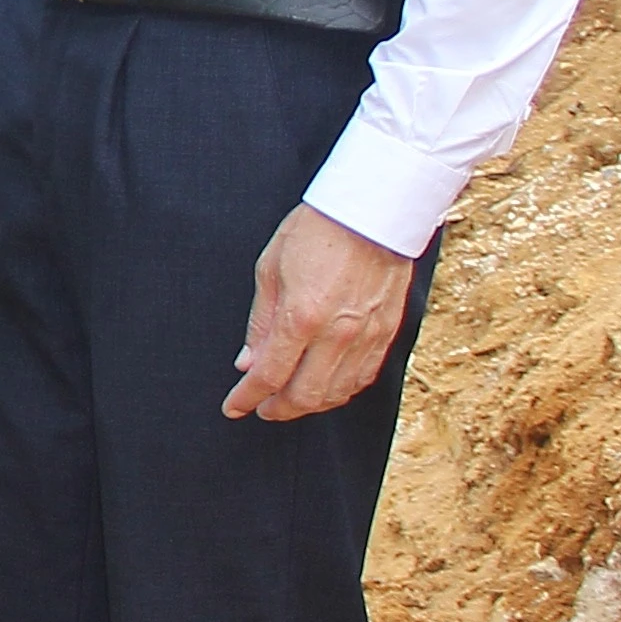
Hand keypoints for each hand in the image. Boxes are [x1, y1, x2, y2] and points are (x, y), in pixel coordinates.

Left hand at [227, 202, 417, 420]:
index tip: (233, 407)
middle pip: (305, 396)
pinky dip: (340, 391)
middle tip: (261, 407)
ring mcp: (367, 337)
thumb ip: (260, 323)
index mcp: (301, 317)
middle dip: (277, 409)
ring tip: (289, 399)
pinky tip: (325, 386)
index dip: (246, 398)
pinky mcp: (387, 333)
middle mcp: (337, 334)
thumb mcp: (270, 269)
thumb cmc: (317, 232)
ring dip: (309, 405)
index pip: (269, 376)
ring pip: (336, 393)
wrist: (374, 212)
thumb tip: (247, 363)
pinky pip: (363, 378)